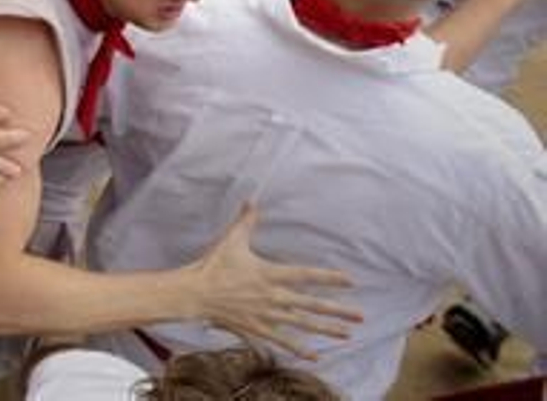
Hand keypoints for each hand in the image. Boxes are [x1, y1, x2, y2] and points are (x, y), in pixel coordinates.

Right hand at [190, 204, 359, 359]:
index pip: (306, 276)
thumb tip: (253, 200)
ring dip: (326, 330)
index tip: (349, 280)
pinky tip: (315, 357)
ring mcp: (267, 315)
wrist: (196, 293)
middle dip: (337, 311)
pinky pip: (283, 341)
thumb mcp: (231, 240)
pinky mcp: (258, 329)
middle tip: (360, 316)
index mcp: (269, 274)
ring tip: (347, 335)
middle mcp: (273, 297)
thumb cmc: (214, 265)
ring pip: (303, 325)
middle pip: (311, 305)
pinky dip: (299, 350)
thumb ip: (246, 221)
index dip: (329, 278)